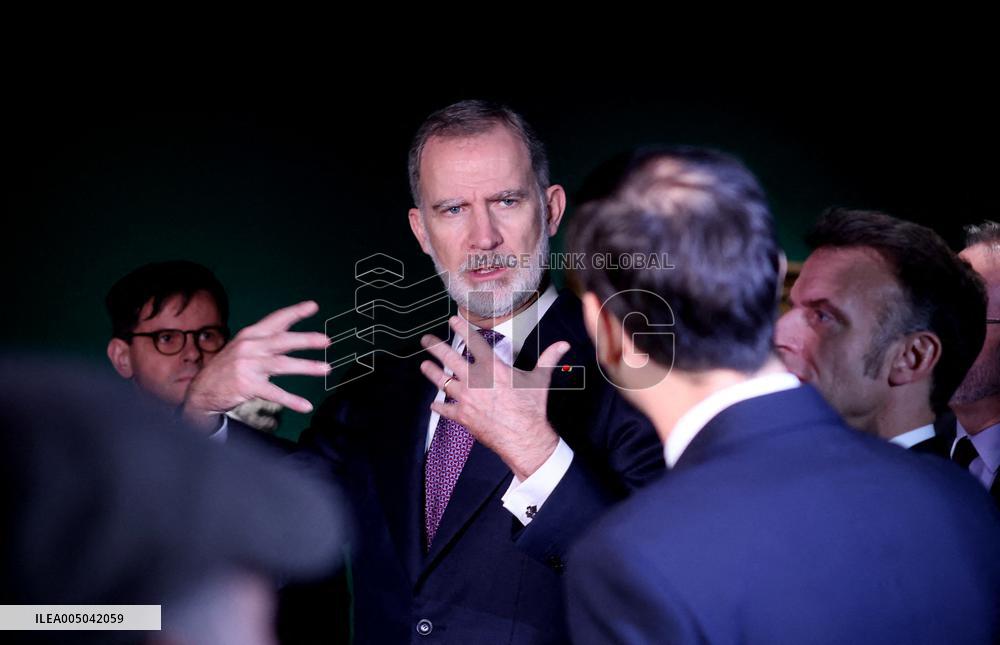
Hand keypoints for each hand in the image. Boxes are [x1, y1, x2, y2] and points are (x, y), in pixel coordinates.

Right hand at [183, 301, 329, 422]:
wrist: (201, 391)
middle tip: (327, 340)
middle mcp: (249, 347)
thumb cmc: (227, 368)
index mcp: (250, 335)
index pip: (275, 320)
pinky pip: (274, 393)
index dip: (295, 312)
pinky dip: (291, 400)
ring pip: (282, 364)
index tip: (313, 306)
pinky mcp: (247, 385)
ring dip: (306, 366)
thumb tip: (293, 336)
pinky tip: (306, 405)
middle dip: (306, 339)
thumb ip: (266, 342)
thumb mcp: (243, 348)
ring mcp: (248, 366)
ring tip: (326, 368)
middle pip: (282, 340)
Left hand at [419, 317, 570, 480]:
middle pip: (450, 358)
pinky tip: (433, 405)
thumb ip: (548, 358)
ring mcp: (467, 398)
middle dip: (435, 347)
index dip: (461, 328)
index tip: (452, 320)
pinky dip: (439, 407)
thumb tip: (564, 344)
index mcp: (493, 367)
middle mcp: (476, 379)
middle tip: (426, 339)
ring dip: (431, 373)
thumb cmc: (533, 407)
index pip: (474, 342)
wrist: (525, 437)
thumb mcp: (540, 379)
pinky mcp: (463, 416)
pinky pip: (446, 410)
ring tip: (424, 365)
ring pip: (442, 382)